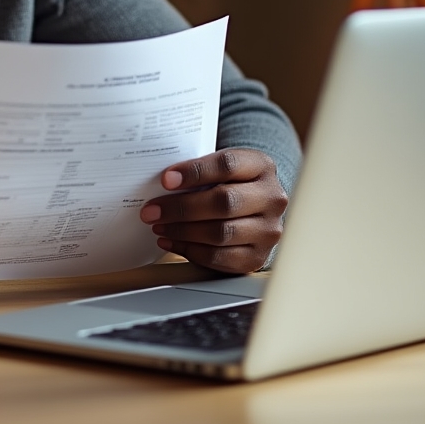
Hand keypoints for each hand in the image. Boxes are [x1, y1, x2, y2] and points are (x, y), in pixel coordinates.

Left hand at [139, 149, 286, 273]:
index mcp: (261, 166)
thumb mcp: (221, 167)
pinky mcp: (257, 257)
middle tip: (152, 210)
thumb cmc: (230, 182)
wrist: (255, 207)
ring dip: (182, 231)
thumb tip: (164, 182)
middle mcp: (272, 198)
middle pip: (224, 202)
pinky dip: (190, 250)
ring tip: (159, 226)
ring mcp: (268, 230)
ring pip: (220, 233)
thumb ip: (199, 170)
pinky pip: (220, 258)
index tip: (166, 180)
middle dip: (181, 208)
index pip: (227, 165)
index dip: (194, 172)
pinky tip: (172, 241)